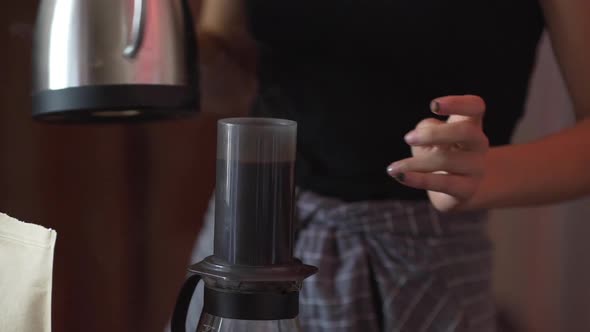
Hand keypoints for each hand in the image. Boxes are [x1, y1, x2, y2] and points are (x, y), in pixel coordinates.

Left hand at [387, 95, 488, 211]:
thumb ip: (426, 129)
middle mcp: (478, 143)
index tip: (433, 105)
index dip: (458, 103)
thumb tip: (420, 136)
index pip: (475, 106)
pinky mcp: (467, 189)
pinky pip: (443, 183)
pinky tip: (400, 176)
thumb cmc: (440, 153)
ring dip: (415, 163)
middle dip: (434, 134)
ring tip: (393, 168)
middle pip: (466, 132)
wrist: (456, 190)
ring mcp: (476, 168)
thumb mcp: (430, 136)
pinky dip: (418, 179)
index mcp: (471, 124)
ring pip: (447, 160)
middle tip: (407, 139)